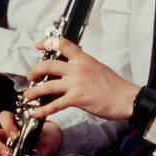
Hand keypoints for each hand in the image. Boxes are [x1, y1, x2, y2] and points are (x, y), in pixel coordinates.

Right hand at [0, 110, 61, 155]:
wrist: (49, 145)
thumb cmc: (46, 140)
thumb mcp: (47, 144)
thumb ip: (42, 151)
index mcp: (15, 125)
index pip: (4, 117)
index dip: (7, 124)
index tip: (15, 135)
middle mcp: (4, 135)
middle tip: (7, 154)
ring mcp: (1, 148)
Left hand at [23, 37, 138, 120]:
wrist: (126, 98)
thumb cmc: (116, 86)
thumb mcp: (99, 67)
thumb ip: (85, 64)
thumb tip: (74, 64)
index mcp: (84, 59)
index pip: (62, 44)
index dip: (47, 43)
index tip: (39, 46)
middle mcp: (78, 69)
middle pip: (48, 64)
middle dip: (35, 71)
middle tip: (31, 76)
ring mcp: (76, 83)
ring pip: (47, 85)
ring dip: (34, 91)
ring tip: (28, 95)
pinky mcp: (77, 98)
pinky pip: (55, 104)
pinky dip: (43, 109)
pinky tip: (37, 112)